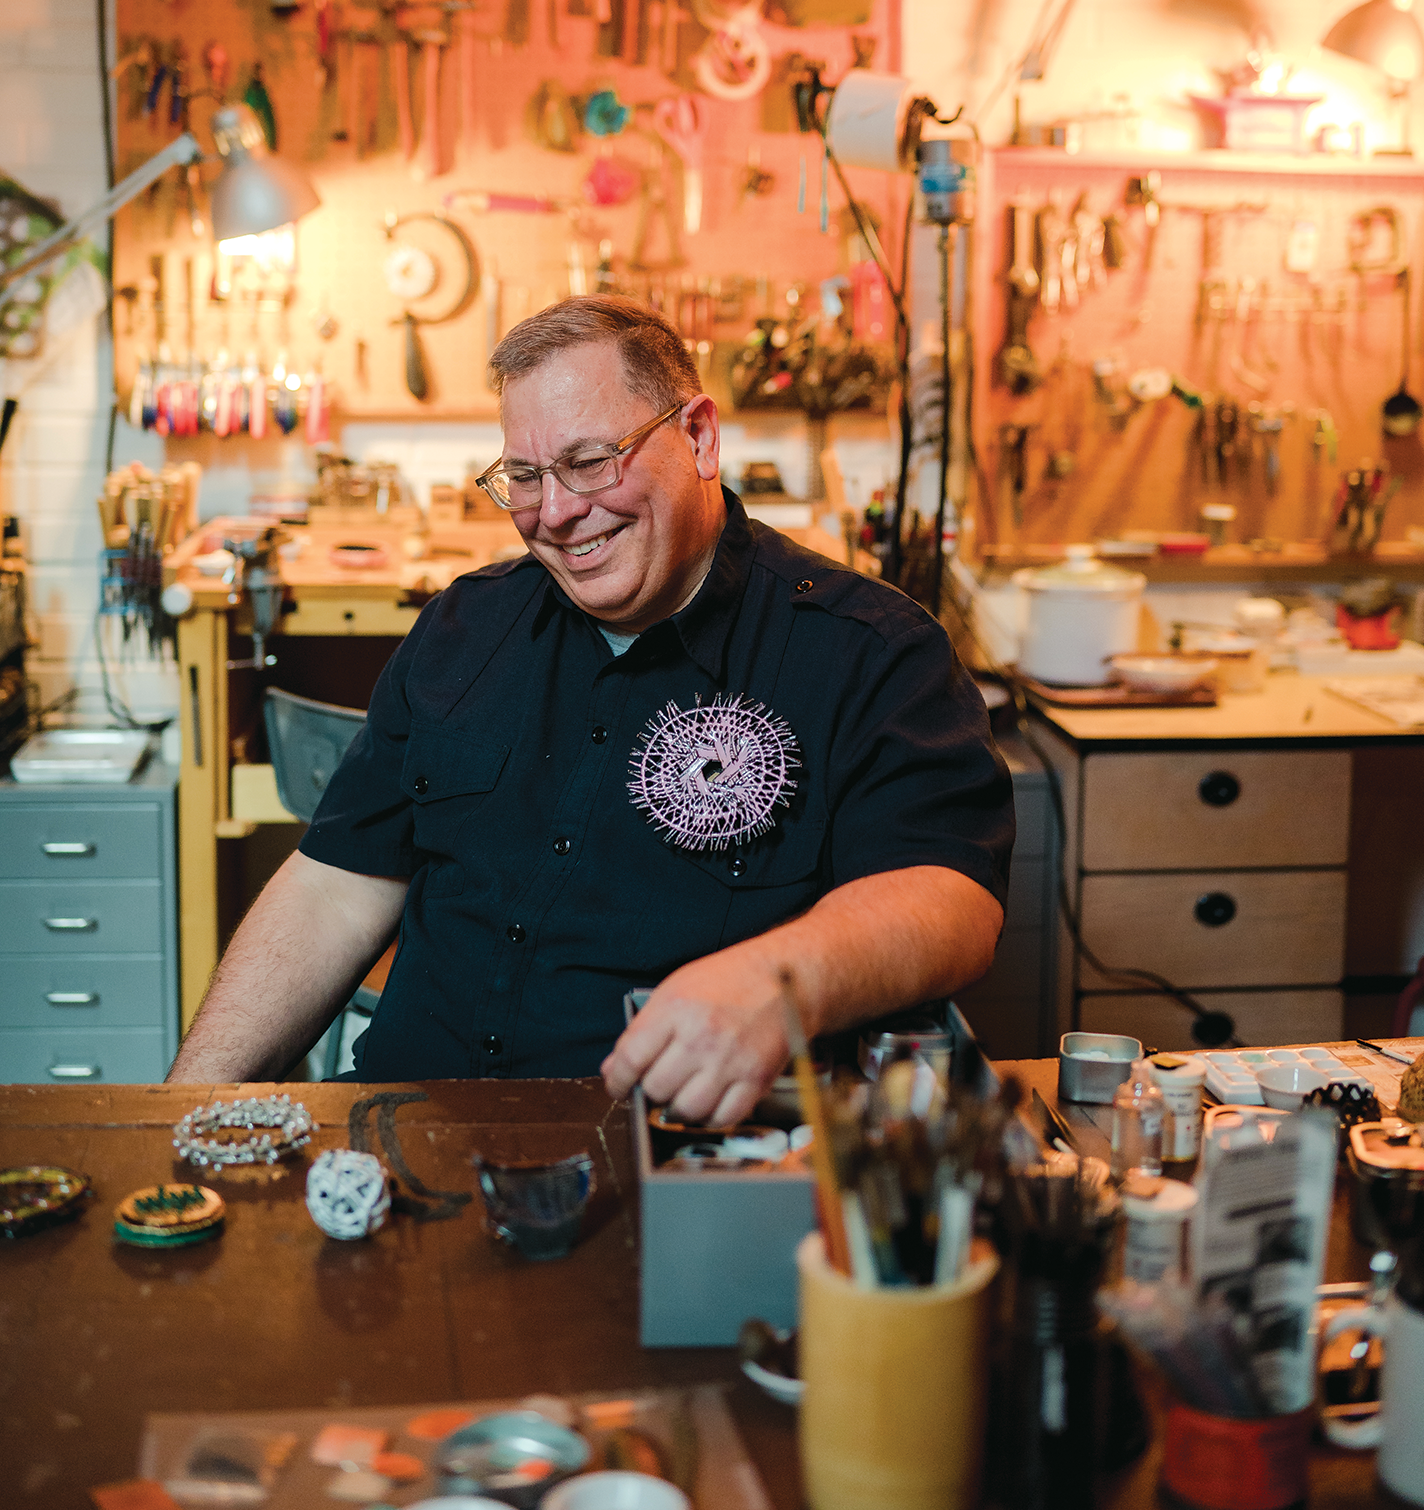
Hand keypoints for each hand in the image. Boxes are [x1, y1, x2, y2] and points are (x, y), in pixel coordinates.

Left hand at [601, 950, 789, 1126]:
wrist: (788, 976)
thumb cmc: (732, 979)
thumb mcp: (677, 989)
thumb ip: (643, 1029)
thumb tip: (615, 1068)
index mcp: (676, 1008)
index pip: (629, 1059)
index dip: (618, 1081)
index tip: (620, 1086)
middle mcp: (701, 1036)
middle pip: (656, 1088)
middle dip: (652, 1090)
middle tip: (660, 1081)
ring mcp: (730, 1060)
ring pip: (686, 1110)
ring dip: (679, 1107)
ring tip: (685, 1091)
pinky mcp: (756, 1079)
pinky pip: (723, 1118)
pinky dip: (712, 1116)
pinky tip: (711, 1099)